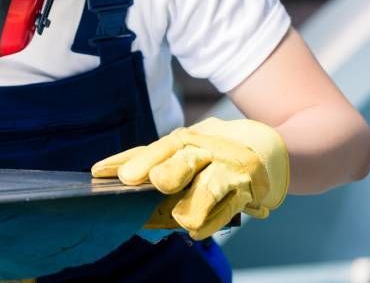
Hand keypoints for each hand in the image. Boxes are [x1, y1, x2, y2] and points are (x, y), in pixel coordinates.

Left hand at [91, 117, 288, 238]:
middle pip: (181, 158)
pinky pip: (227, 207)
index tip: (99, 172)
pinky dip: (210, 221)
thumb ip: (157, 169)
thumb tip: (126, 192)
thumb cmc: (213, 155)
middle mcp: (206, 149)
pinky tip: (195, 230)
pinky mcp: (248, 188)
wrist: (270, 146)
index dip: (125, 160)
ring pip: (207, 185)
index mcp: (184, 139)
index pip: (150, 149)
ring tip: (180, 217)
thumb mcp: (186, 153)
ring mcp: (229, 168)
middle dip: (163, 170)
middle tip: (152, 182)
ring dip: (192, 204)